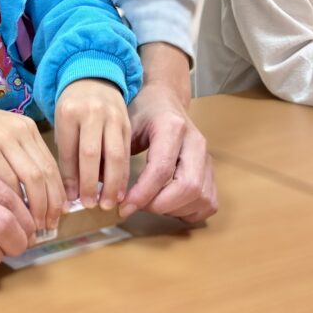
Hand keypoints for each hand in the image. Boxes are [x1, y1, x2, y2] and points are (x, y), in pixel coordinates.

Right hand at [0, 92, 64, 232]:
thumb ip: (17, 162)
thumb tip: (39, 203)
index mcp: (27, 129)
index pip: (52, 168)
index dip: (57, 198)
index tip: (55, 220)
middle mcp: (19, 130)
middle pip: (46, 175)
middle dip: (49, 207)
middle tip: (44, 230)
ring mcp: (2, 137)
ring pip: (32, 179)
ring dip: (34, 209)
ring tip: (28, 229)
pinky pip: (6, 181)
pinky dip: (11, 204)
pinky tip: (7, 218)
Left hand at [54, 79, 130, 210]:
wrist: (94, 76)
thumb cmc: (73, 108)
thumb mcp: (62, 124)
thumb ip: (67, 155)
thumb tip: (72, 193)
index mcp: (69, 113)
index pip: (69, 151)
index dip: (71, 178)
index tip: (72, 199)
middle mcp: (92, 113)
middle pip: (92, 153)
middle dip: (92, 183)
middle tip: (91, 205)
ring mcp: (112, 116)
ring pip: (114, 154)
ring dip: (114, 183)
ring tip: (110, 203)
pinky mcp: (128, 122)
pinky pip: (126, 151)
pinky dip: (124, 172)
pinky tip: (122, 189)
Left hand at [121, 44, 217, 223]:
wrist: (165, 100)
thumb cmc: (142, 113)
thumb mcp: (124, 125)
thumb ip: (115, 155)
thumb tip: (99, 188)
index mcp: (172, 127)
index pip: (161, 169)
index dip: (142, 194)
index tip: (122, 206)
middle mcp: (196, 142)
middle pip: (189, 186)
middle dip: (160, 205)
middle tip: (137, 207)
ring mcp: (208, 157)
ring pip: (202, 197)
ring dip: (174, 210)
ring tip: (151, 205)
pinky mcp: (212, 171)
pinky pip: (209, 202)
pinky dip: (190, 212)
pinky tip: (169, 206)